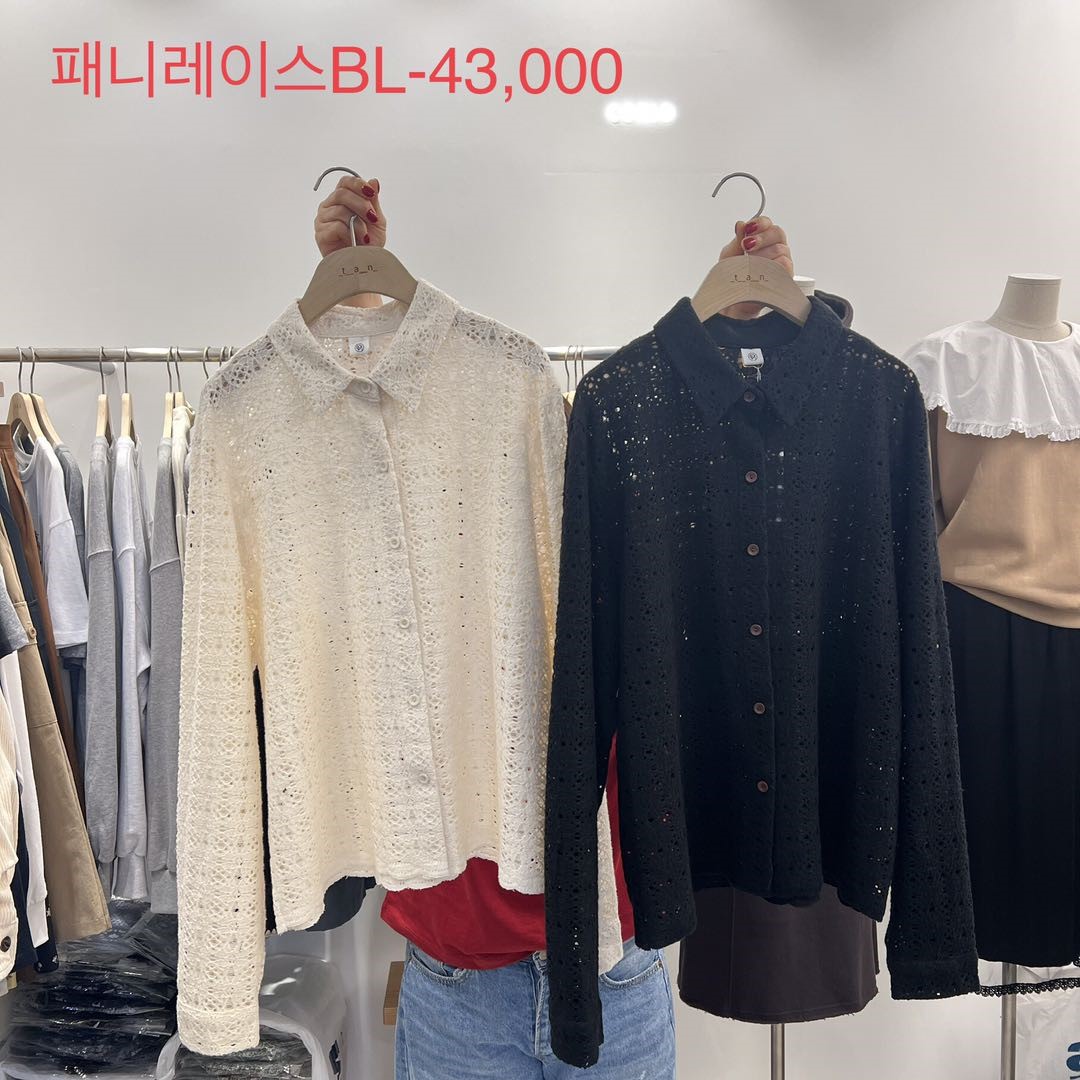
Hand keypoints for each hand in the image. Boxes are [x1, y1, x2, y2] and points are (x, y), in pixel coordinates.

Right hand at [314, 175, 386, 306]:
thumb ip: (373, 201)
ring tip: (365, 238)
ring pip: (340, 210)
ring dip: (358, 224)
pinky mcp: (320, 234)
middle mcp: (328, 207)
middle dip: (361, 204)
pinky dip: (350, 234)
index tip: (371, 193)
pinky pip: (336, 226)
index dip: (358, 184)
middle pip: (341, 193)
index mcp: (341, 200)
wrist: (364, 268)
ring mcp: (322, 220)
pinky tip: (355, 243)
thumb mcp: (376, 221)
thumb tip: (374, 181)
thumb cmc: (369, 245)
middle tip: (373, 217)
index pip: (344, 182)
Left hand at [717, 215, 795, 319]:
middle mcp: (775, 251)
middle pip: (778, 233)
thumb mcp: (730, 256)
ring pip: (781, 249)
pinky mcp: (785, 279)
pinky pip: (784, 266)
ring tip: (749, 263)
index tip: (748, 228)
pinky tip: (759, 270)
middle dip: (762, 236)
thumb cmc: (732, 280)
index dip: (761, 223)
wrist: (731, 303)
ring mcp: (781, 265)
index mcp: (764, 242)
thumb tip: (741, 224)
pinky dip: (771, 265)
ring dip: (763, 254)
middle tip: (747, 245)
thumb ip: (737, 240)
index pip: (769, 225)